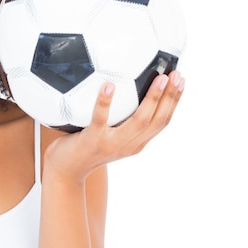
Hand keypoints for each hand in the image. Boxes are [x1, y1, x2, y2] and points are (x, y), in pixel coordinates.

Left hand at [43, 71, 184, 182]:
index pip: (162, 122)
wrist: (65, 172)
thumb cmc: (85, 148)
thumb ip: (120, 120)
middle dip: (170, 97)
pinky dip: (106, 102)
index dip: (174, 101)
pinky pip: (101, 119)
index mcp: (136, 144)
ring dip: (152, 98)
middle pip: (156, 120)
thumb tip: (123, 86)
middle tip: (176, 75)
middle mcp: (128, 145)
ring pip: (138, 120)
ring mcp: (111, 143)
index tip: (181, 80)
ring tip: (159, 78)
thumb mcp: (110, 136)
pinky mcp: (92, 140)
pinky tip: (109, 85)